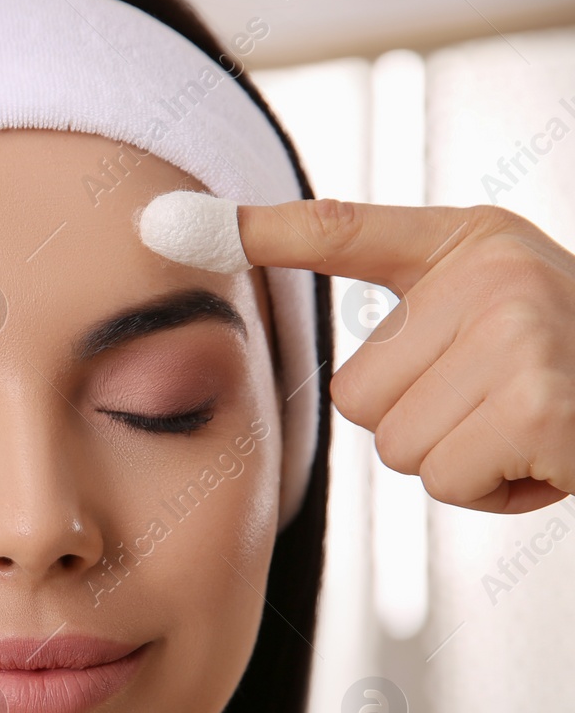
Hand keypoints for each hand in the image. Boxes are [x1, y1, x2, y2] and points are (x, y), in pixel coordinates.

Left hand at [237, 199, 574, 513]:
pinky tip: (544, 455)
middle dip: (419, 421)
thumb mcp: (500, 301)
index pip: (340, 231)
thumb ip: (417, 312)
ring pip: (396, 445)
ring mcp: (516, 336)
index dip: (262, 230)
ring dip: (456, 460)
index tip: (175, 221)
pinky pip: (443, 480)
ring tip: (524, 429)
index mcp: (468, 243)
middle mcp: (490, 275)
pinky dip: (490, 492)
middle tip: (500, 403)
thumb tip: (328, 364)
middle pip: (354, 395)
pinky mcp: (535, 408)